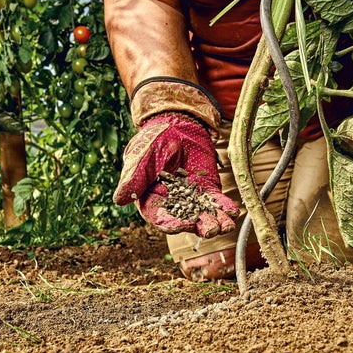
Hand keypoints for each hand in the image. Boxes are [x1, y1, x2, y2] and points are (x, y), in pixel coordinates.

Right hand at [113, 113, 239, 237]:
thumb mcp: (142, 156)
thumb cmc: (154, 139)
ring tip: (226, 225)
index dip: (172, 223)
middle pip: (186, 220)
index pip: (161, 217)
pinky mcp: (207, 189)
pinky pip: (216, 202)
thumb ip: (133, 178)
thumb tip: (118, 199)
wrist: (177, 123)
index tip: (183, 226)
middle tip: (211, 229)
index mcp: (152, 199)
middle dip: (199, 226)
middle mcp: (173, 203)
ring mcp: (192, 197)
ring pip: (203, 214)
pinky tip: (234, 212)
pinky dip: (225, 208)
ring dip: (215, 222)